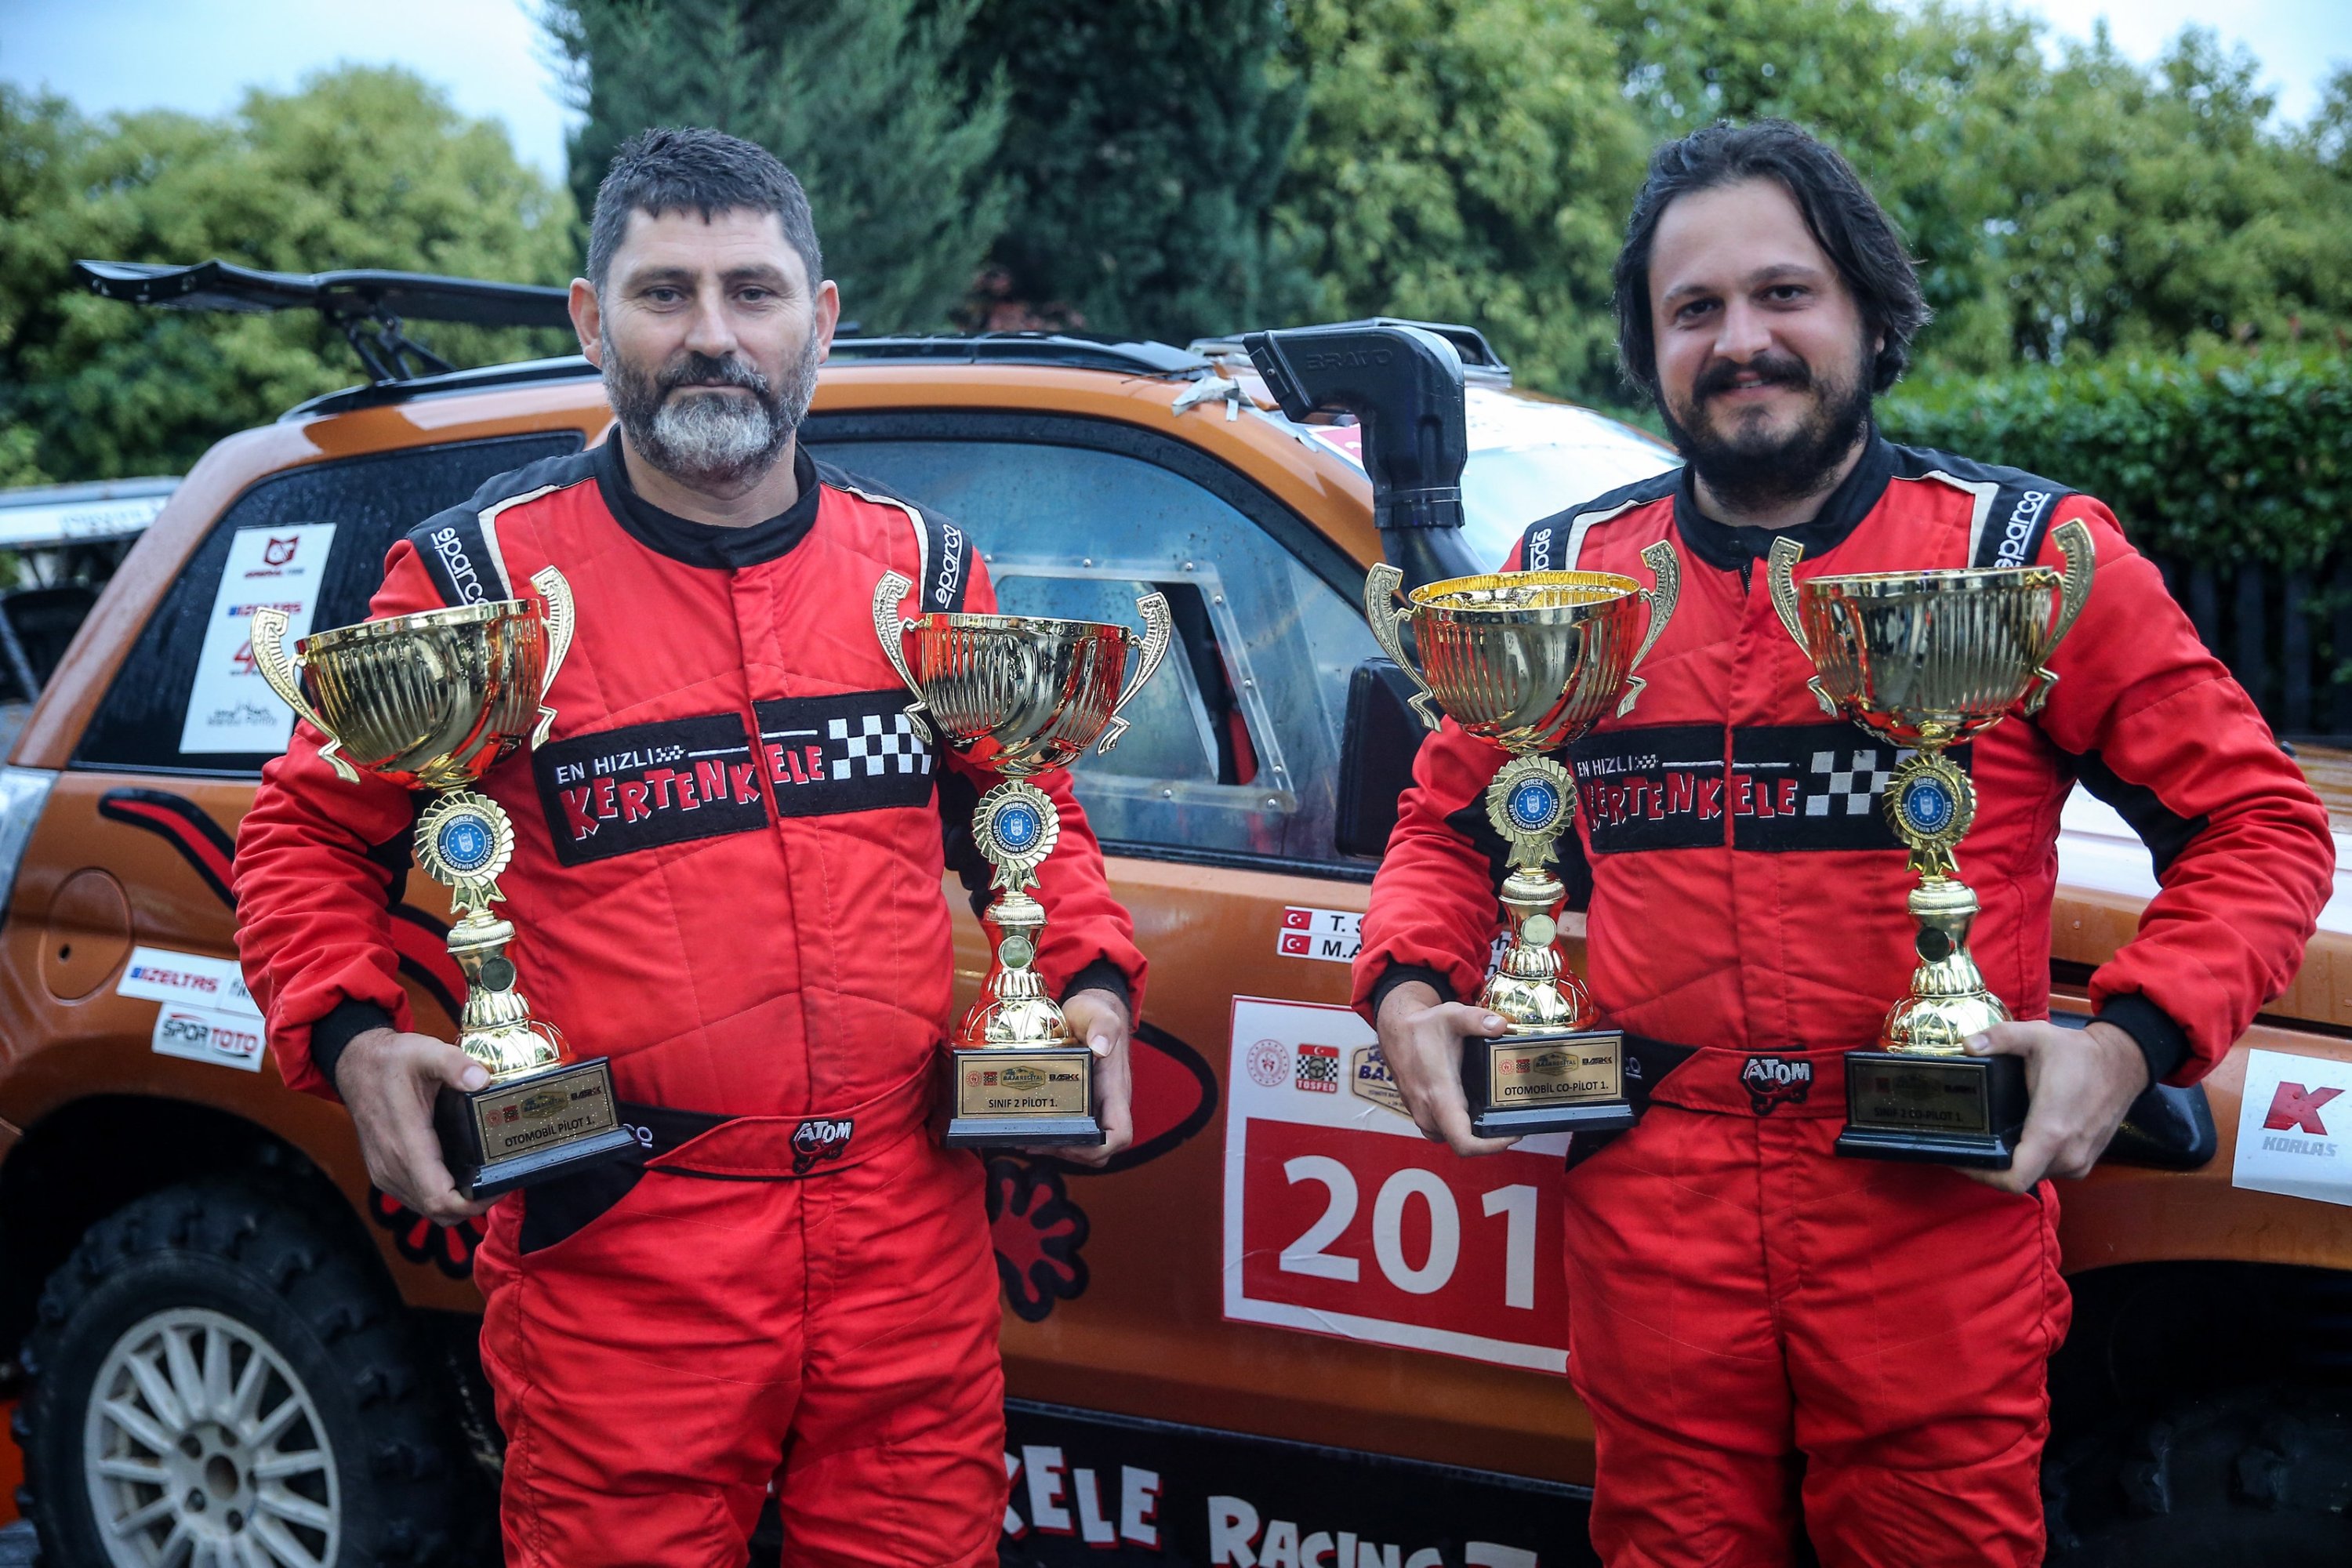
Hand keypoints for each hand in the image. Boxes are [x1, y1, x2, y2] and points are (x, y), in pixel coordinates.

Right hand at [334, 1027, 494, 1224]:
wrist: (355, 1064)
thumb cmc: (390, 1061)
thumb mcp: (425, 1052)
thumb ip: (454, 1064)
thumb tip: (482, 1079)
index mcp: (405, 1144)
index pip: (440, 1198)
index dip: (474, 1203)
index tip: (500, 1186)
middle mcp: (392, 1166)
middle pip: (438, 1211)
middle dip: (474, 1206)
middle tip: (501, 1182)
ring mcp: (385, 1172)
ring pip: (426, 1208)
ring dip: (457, 1203)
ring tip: (486, 1180)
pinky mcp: (384, 1170)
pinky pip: (416, 1197)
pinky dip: (440, 1195)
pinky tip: (461, 1176)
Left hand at [1035, 987, 1132, 1167]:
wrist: (1088, 1011)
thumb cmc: (1094, 1013)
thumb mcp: (1096, 1013)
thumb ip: (1102, 1026)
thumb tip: (1100, 1047)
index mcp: (1114, 1089)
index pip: (1119, 1134)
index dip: (1098, 1147)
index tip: (1070, 1140)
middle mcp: (1107, 1103)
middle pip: (1100, 1149)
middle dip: (1070, 1153)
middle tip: (1038, 1143)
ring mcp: (1094, 1106)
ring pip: (1085, 1145)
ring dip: (1059, 1149)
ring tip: (1028, 1140)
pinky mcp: (1079, 1104)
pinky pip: (1072, 1131)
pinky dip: (1053, 1138)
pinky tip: (1029, 1132)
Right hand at [1374, 982, 1520, 1156]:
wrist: (1394, 1030)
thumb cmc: (1421, 1027)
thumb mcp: (1451, 1016)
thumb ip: (1477, 1020)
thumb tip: (1500, 1025)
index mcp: (1439, 1095)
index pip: (1464, 1142)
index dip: (1492, 1147)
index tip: (1512, 1134)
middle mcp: (1428, 1111)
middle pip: (1463, 1143)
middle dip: (1489, 1137)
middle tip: (1512, 1119)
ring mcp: (1422, 1113)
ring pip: (1452, 1137)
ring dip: (1473, 1131)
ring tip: (1496, 1113)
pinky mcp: (1421, 1111)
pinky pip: (1443, 1129)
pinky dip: (1460, 1124)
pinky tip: (1475, 1106)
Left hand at [1962, 1019, 2150, 1192]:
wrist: (2124, 1063)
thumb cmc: (2080, 1053)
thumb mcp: (2036, 1036)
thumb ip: (1999, 1038)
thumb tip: (1967, 1045)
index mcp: (2051, 1132)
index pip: (2013, 1179)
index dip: (1981, 1174)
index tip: (1960, 1157)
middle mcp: (2068, 1155)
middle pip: (2018, 1178)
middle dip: (1990, 1166)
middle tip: (1967, 1143)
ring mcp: (2080, 1161)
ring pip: (2035, 1174)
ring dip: (2012, 1163)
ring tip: (1989, 1139)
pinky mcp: (2086, 1160)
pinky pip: (2051, 1169)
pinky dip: (2032, 1160)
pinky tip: (2017, 1139)